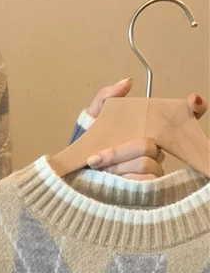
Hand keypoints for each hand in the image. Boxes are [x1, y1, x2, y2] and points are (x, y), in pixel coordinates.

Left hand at [84, 78, 206, 179]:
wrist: (76, 176)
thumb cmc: (87, 148)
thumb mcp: (91, 120)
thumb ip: (106, 98)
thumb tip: (127, 82)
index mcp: (149, 131)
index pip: (185, 118)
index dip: (195, 109)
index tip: (192, 100)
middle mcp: (155, 151)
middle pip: (149, 146)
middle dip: (119, 153)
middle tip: (96, 158)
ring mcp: (153, 171)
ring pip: (146, 164)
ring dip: (116, 167)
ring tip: (98, 171)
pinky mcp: (149, 190)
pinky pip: (144, 183)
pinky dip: (122, 181)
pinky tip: (110, 181)